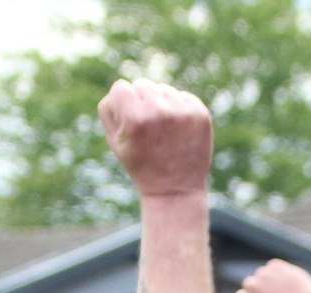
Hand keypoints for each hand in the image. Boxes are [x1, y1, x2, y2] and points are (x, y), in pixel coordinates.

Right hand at [99, 78, 211, 198]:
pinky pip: (182, 96)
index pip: (120, 87)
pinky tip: (177, 131)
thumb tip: (121, 87)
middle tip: (147, 130)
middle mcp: (160, 111)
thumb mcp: (115, 142)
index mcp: (136, 119)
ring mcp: (183, 112)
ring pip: (163, 89)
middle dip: (141, 103)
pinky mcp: (200, 114)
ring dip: (160, 104)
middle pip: (142, 84)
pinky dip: (178, 109)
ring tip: (163, 132)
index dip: (121, 104)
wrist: (176, 190)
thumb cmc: (141, 165)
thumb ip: (109, 109)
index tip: (128, 121)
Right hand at [234, 259, 310, 292]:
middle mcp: (251, 285)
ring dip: (270, 279)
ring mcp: (262, 273)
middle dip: (259, 288)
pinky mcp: (274, 265)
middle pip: (250, 284)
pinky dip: (280, 272)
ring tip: (285, 291)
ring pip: (262, 274)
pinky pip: (274, 267)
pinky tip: (289, 282)